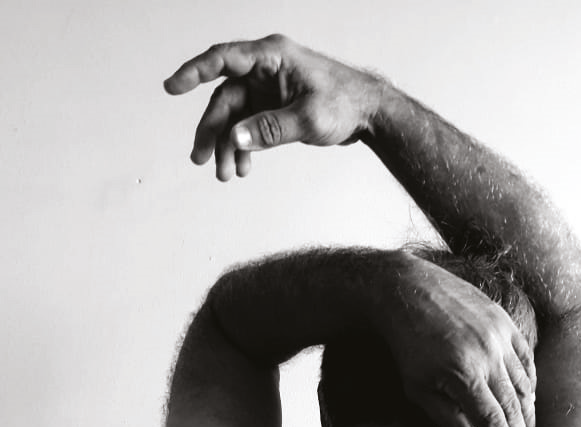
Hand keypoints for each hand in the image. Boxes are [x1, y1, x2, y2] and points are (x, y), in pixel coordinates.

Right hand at [164, 35, 380, 180]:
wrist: (368, 114)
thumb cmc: (345, 103)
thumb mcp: (310, 118)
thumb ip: (272, 128)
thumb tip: (236, 138)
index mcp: (272, 57)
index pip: (224, 59)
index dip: (194, 72)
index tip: (172, 87)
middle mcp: (265, 70)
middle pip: (225, 98)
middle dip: (212, 131)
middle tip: (201, 160)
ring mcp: (267, 89)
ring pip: (235, 117)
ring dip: (228, 146)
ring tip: (225, 175)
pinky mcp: (273, 107)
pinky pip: (249, 127)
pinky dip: (245, 147)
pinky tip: (242, 169)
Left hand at [376, 254, 535, 426]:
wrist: (411, 292)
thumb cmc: (409, 346)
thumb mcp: (418, 387)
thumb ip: (445, 418)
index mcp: (464, 375)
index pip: (494, 420)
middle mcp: (487, 356)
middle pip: (513, 406)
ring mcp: (499, 337)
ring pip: (524, 383)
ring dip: (529, 412)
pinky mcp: (504, 322)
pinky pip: (525, 357)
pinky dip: (530, 380)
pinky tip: (529, 398)